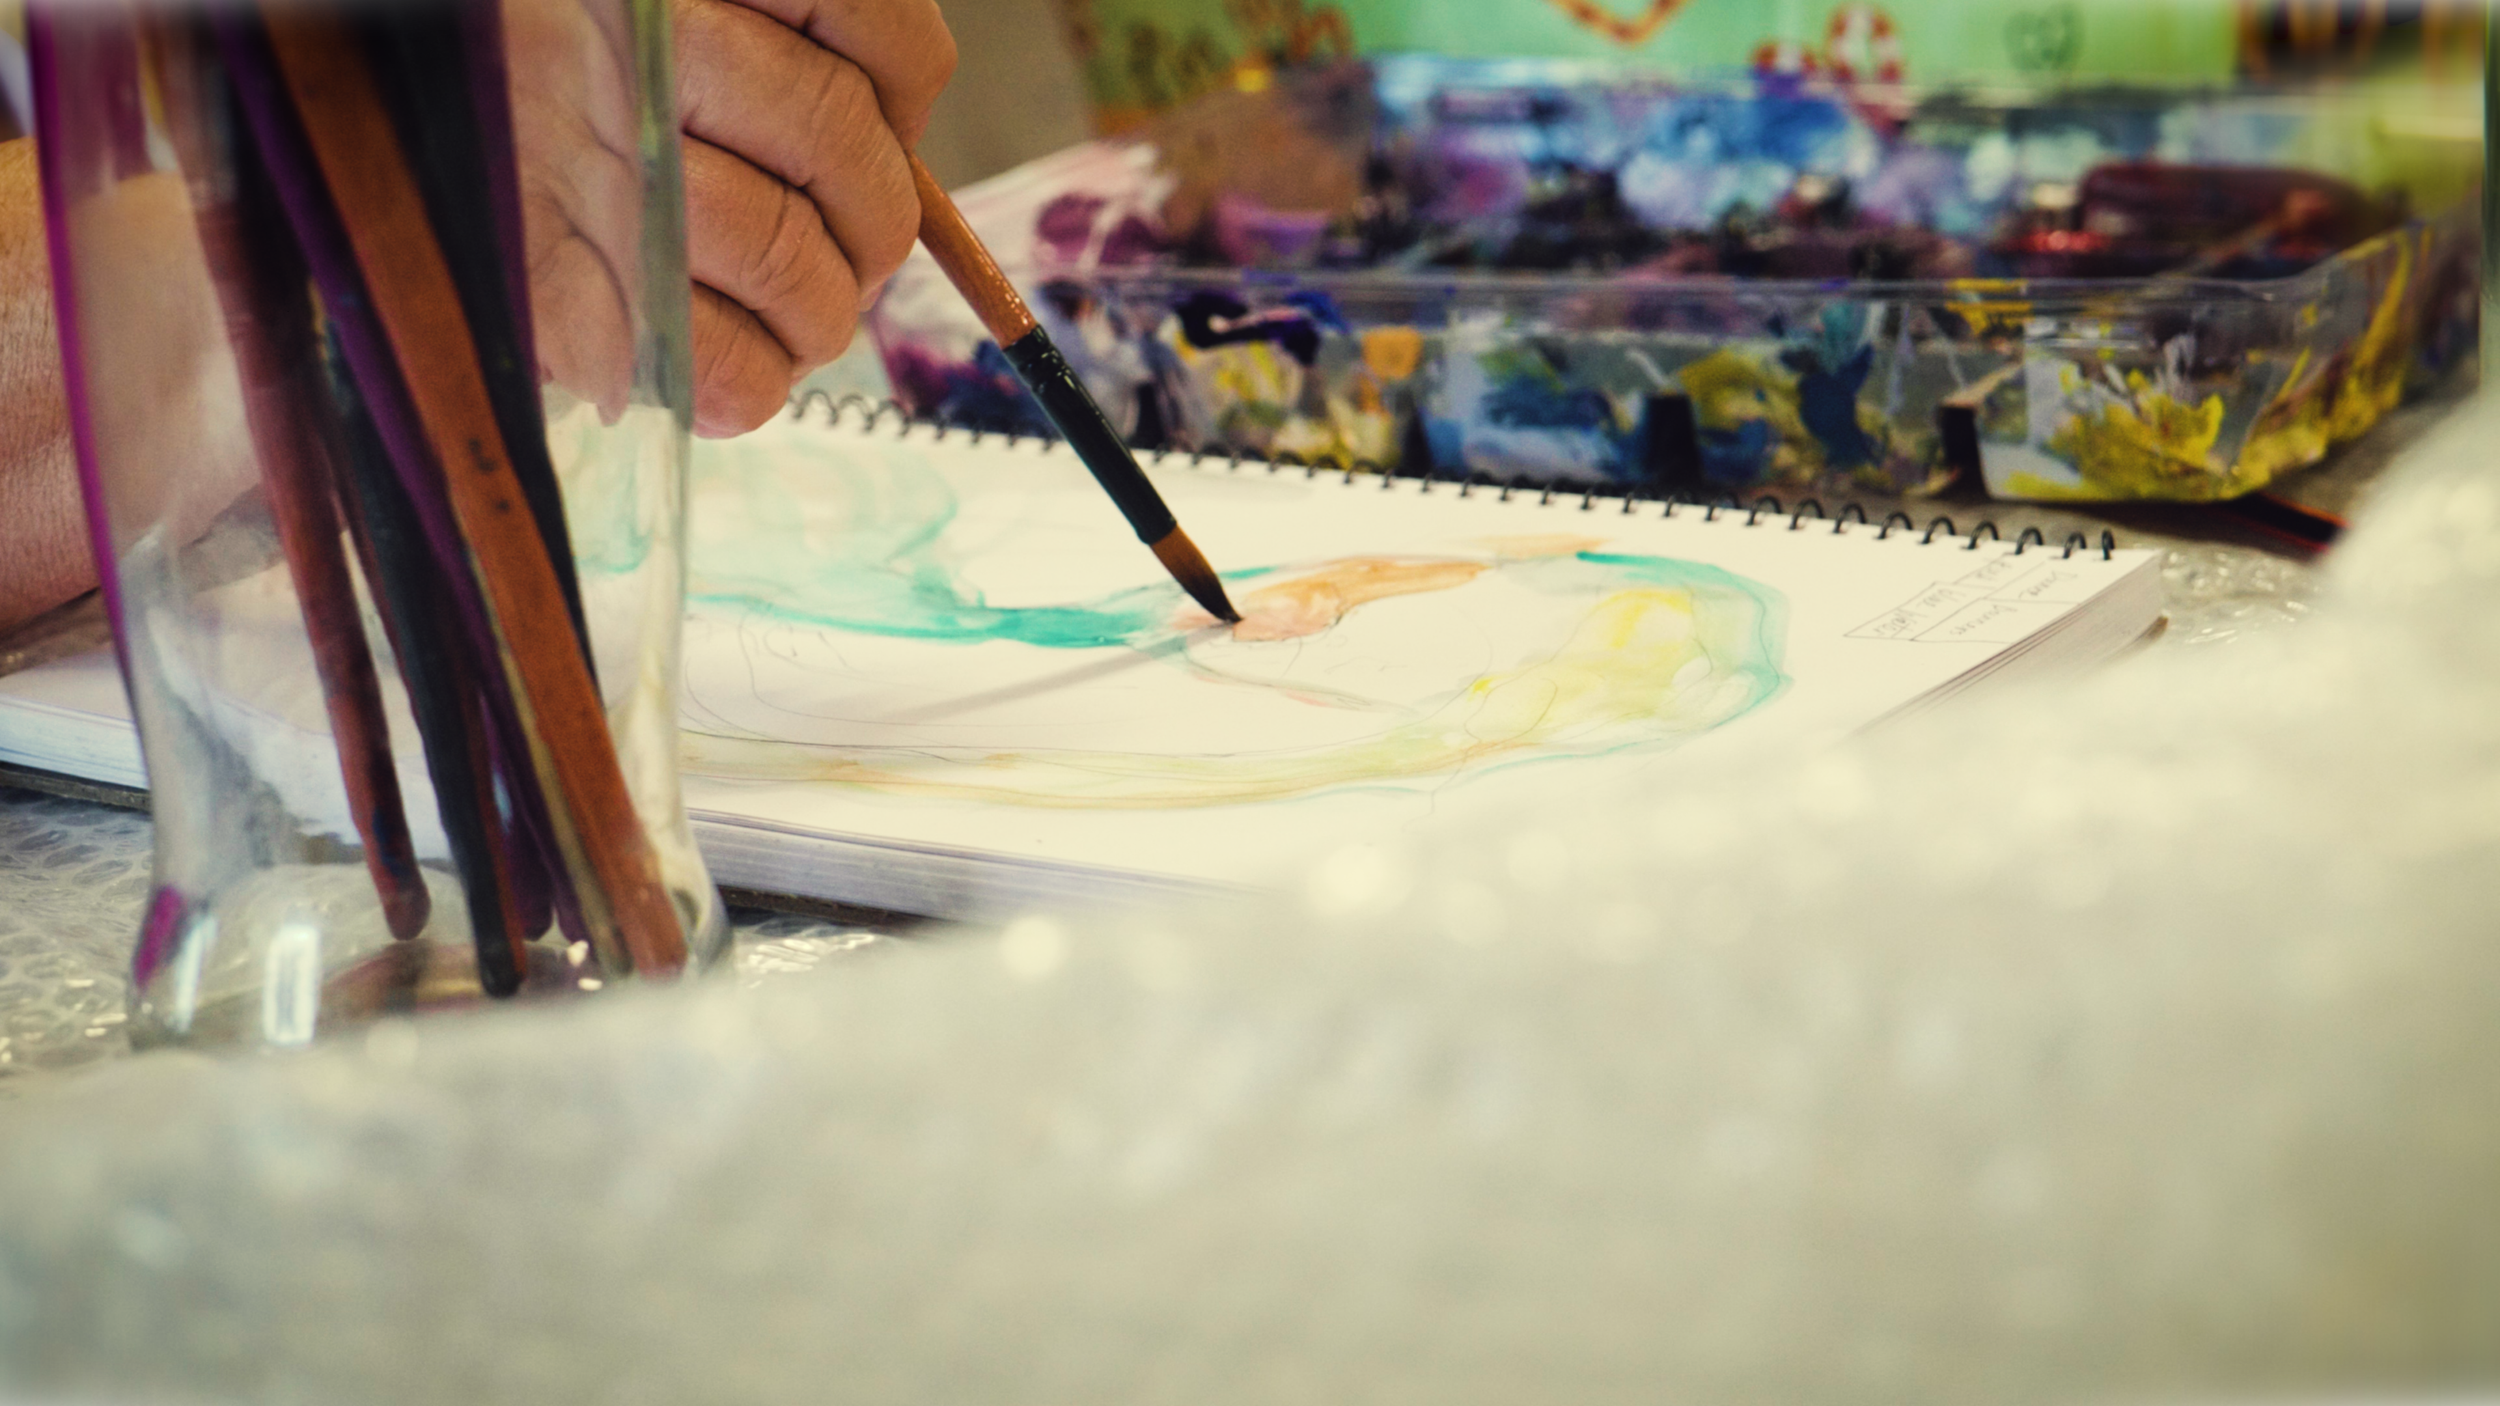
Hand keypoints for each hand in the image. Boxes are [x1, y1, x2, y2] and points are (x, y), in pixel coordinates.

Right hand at [511, 0, 953, 435]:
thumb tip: (887, 150)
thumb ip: (747, 48)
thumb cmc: (508, 86)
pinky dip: (757, 381)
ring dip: (821, 312)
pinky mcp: (552, 291)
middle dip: (874, 224)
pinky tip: (736, 373)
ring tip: (801, 319)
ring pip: (789, 252)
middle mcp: (624, 47)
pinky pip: (723, 361)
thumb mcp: (626, 32)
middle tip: (852, 259)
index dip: (902, 89)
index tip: (886, 125)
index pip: (864, 11)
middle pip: (836, 137)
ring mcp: (579, 165)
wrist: (326, 134)